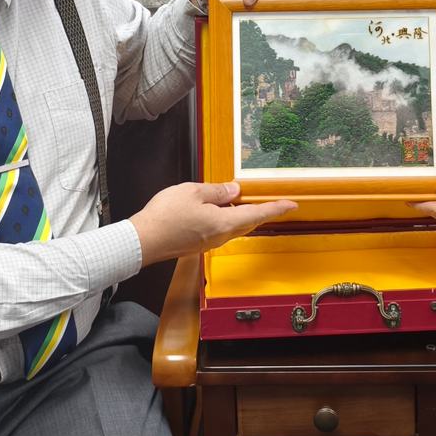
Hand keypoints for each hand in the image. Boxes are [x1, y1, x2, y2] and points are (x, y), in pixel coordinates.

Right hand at [130, 181, 297, 265]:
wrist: (143, 241)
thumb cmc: (166, 216)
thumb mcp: (194, 192)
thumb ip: (217, 191)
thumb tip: (233, 191)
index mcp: (224, 223)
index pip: (258, 213)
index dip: (276, 208)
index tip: (292, 205)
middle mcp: (220, 236)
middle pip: (248, 223)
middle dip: (262, 212)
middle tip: (274, 203)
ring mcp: (209, 242)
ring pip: (234, 227)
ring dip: (243, 215)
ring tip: (245, 201)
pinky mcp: (197, 244)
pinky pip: (220, 230)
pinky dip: (226, 219)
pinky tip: (219, 210)